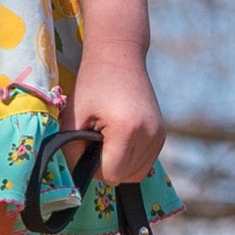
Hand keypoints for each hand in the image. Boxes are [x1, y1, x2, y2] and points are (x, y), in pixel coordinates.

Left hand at [68, 49, 164, 187]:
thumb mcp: (73, 118)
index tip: (87, 146)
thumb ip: (73, 151)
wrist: (119, 57)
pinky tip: (120, 137)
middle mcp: (150, 136)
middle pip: (124, 177)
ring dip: (119, 163)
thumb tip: (79, 174)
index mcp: (128, 131)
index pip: (111, 175)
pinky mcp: (162, 135)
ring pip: (136, 173)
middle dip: (106, 165)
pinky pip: (144, 162)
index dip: (94, 168)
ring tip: (108, 137)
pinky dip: (130, 158)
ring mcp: (159, 136)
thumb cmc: (92, 84)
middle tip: (96, 138)